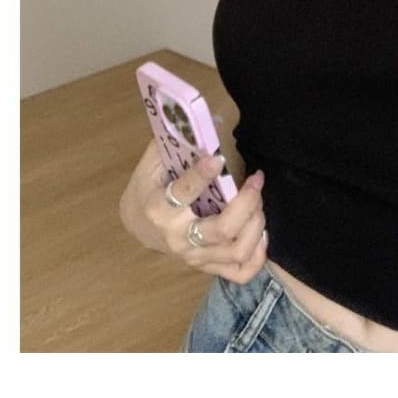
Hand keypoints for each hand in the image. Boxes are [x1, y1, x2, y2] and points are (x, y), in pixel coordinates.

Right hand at [119, 138, 268, 283]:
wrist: (138, 226)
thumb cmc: (149, 188)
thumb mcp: (152, 164)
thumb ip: (175, 144)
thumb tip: (207, 124)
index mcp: (160, 209)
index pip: (184, 193)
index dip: (202, 175)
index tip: (218, 158)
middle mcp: (179, 238)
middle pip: (223, 228)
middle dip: (248, 202)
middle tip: (256, 181)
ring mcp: (195, 257)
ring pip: (237, 250)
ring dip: (257, 224)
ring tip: (258, 204)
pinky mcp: (208, 267)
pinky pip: (241, 273)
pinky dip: (259, 255)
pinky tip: (260, 232)